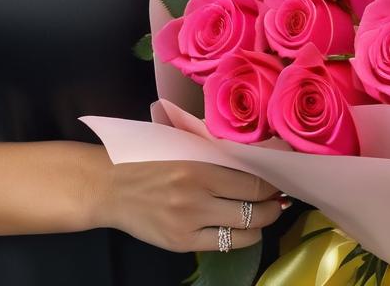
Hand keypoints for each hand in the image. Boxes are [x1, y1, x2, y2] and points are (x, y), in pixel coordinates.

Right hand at [99, 158, 285, 252]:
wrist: (109, 185)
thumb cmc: (147, 155)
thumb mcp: (181, 143)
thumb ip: (214, 150)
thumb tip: (253, 158)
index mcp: (198, 167)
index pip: (252, 183)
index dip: (272, 184)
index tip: (280, 180)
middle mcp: (196, 199)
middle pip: (254, 209)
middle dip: (274, 206)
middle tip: (281, 199)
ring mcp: (189, 225)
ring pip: (243, 232)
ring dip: (261, 224)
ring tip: (266, 214)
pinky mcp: (181, 244)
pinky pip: (223, 245)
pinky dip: (239, 237)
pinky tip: (242, 228)